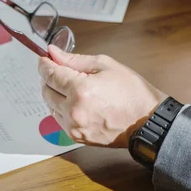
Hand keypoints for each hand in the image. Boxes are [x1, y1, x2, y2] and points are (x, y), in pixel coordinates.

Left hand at [39, 46, 166, 147]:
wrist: (146, 120)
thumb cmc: (130, 91)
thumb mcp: (104, 65)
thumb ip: (74, 60)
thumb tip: (54, 53)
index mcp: (80, 90)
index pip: (50, 74)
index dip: (44, 63)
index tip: (44, 57)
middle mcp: (73, 111)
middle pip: (46, 90)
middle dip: (48, 77)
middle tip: (57, 67)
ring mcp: (74, 127)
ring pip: (50, 106)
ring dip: (53, 93)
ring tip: (68, 83)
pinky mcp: (76, 137)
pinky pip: (58, 119)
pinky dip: (60, 107)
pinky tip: (73, 99)